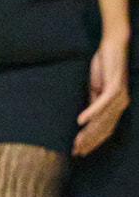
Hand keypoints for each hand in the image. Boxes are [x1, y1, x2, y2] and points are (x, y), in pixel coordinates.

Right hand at [72, 35, 129, 155]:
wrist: (113, 45)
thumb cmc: (104, 66)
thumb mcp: (96, 88)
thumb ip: (94, 103)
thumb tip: (86, 120)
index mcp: (118, 106)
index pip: (105, 130)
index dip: (93, 142)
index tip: (80, 151)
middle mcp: (121, 104)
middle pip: (104, 129)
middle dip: (89, 142)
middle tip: (75, 151)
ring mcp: (119, 97)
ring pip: (103, 120)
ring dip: (88, 133)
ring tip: (76, 141)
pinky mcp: (114, 87)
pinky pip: (101, 104)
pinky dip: (91, 113)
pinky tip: (80, 121)